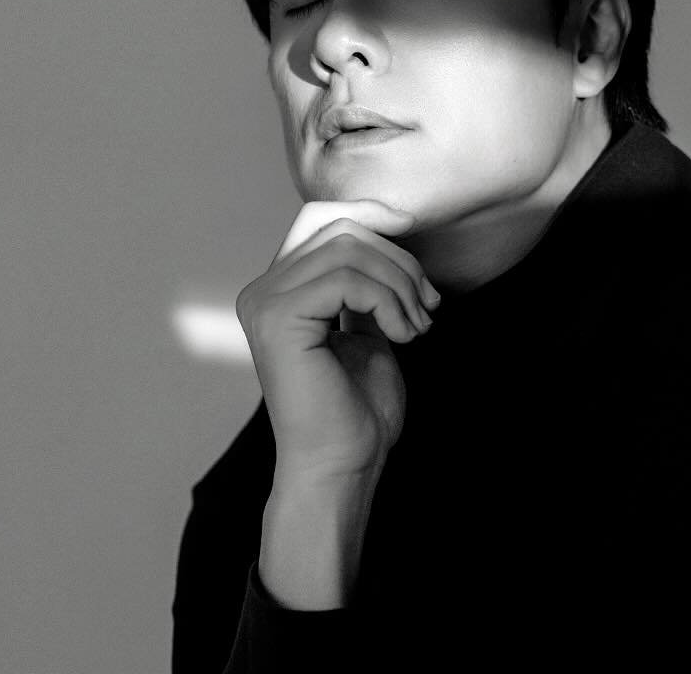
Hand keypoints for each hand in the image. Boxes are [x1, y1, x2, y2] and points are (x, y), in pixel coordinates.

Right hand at [235, 199, 440, 484]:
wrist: (342, 467)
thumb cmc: (356, 412)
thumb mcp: (368, 330)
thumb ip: (366, 286)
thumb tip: (389, 238)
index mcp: (277, 291)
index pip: (326, 225)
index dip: (376, 227)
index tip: (418, 259)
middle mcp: (261, 291)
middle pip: (340, 231)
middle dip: (398, 262)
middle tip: (429, 306)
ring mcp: (264, 303)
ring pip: (348, 250)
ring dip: (399, 285)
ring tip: (419, 326)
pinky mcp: (277, 318)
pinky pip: (347, 280)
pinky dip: (388, 302)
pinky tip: (403, 336)